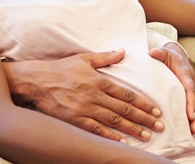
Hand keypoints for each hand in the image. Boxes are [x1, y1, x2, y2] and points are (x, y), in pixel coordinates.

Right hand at [4, 50, 163, 142]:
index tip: (156, 110)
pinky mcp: (74, 120)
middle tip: (159, 125)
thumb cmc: (60, 69)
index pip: (126, 93)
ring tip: (147, 135)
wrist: (35, 81)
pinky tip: (123, 143)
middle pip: (124, 108)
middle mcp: (94, 95)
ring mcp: (84, 108)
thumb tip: (123, 51)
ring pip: (113, 120)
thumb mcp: (84, 59)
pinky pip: (96, 130)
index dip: (143, 103)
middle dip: (144, 118)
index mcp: (99, 80)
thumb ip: (105, 57)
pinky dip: (110, 136)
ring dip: (132, 129)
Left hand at [149, 43, 194, 139]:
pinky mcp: (194, 99)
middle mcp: (193, 85)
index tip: (190, 115)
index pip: (190, 90)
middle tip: (194, 130)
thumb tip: (153, 52)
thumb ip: (159, 53)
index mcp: (186, 75)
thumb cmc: (169, 57)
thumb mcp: (164, 52)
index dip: (191, 103)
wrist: (178, 57)